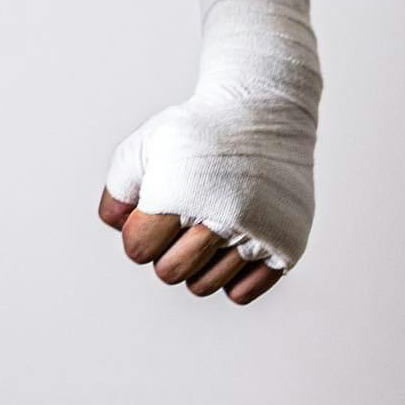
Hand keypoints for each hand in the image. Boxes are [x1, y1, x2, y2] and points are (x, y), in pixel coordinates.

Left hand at [96, 0, 321, 306]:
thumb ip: (118, 189)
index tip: (152, 213)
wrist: (264, 111)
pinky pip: (241, 293)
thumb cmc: (199, 131)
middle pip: (170, 273)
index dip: (138, 232)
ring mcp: (258, 233)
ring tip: (205, 230)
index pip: (138, 249)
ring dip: (196, 265)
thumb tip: (120, 229)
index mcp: (182, 192)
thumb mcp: (145, 145)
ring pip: (204, 286)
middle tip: (179, 222)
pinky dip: (230, 278)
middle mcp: (223, 216)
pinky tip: (229, 246)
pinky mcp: (286, 245)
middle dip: (164, 250)